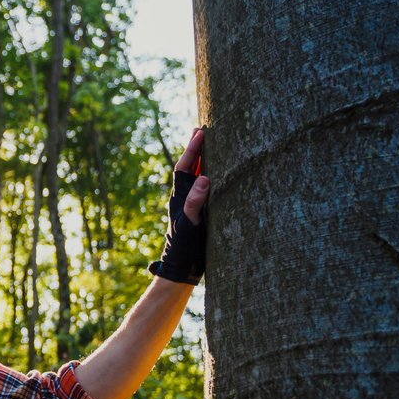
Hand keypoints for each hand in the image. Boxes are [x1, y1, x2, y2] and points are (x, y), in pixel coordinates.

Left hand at [149, 128, 208, 284]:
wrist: (182, 269)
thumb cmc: (184, 248)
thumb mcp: (190, 225)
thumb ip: (195, 203)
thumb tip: (204, 178)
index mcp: (180, 198)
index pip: (185, 168)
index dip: (192, 150)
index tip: (200, 132)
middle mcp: (185, 198)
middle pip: (190, 168)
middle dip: (196, 149)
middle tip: (201, 129)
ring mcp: (192, 206)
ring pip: (197, 177)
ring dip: (203, 161)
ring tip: (210, 144)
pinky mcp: (201, 214)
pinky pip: (206, 190)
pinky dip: (211, 177)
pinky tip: (218, 173)